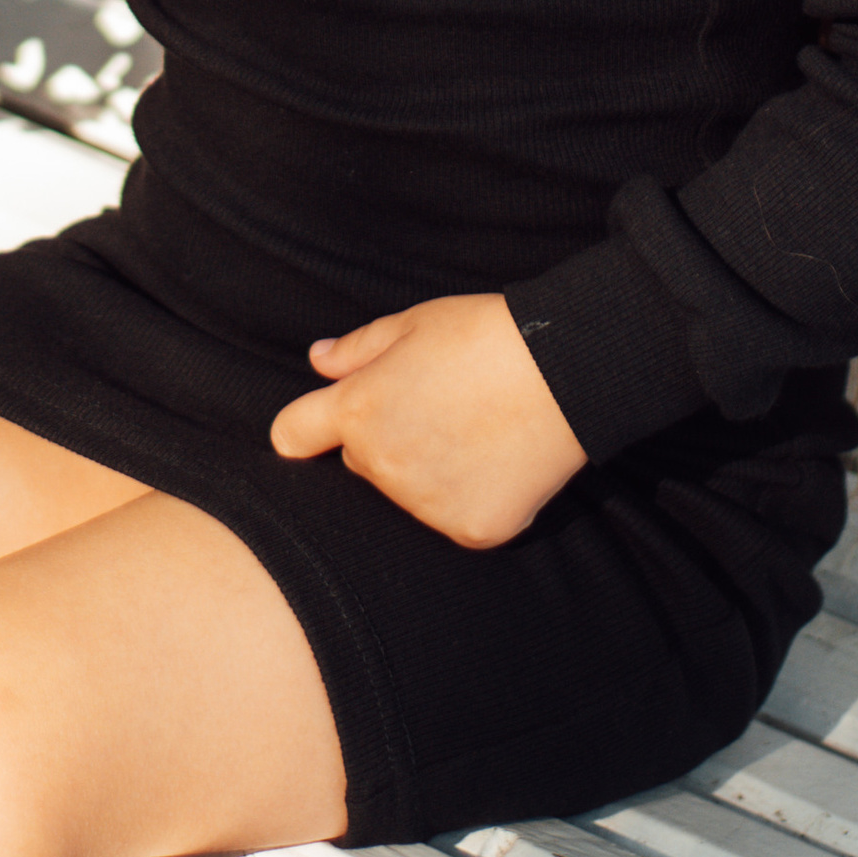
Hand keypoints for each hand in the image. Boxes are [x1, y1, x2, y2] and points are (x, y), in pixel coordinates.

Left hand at [266, 293, 587, 549]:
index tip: (314, 432)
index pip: (293, 435)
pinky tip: (497, 464)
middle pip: (362, 464)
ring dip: (425, 474)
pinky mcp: (470, 531)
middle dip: (385, 442)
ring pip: (406, 496)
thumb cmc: (485, 336)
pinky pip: (453, 520)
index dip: (301, 430)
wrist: (564, 371)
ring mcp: (425, 506)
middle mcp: (382, 465)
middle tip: (436, 409)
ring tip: (473, 431)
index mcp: (358, 410)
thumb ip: (357, 350)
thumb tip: (318, 360)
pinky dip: (468, 499)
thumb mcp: (413, 325)